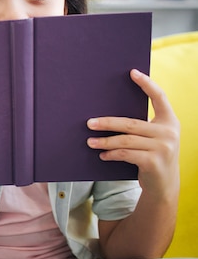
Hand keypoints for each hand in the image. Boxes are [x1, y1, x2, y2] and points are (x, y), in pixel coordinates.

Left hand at [87, 69, 179, 196]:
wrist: (164, 186)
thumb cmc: (153, 156)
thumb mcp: (153, 138)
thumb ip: (142, 126)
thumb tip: (108, 115)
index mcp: (170, 121)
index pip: (159, 97)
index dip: (147, 84)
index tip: (132, 72)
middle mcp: (169, 132)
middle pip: (131, 123)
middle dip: (107, 122)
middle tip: (89, 122)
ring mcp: (163, 148)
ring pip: (125, 140)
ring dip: (104, 141)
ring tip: (89, 141)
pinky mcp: (154, 162)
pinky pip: (125, 154)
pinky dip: (111, 154)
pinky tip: (102, 155)